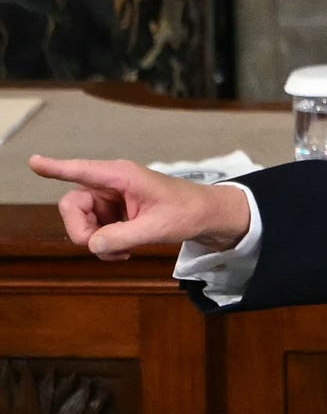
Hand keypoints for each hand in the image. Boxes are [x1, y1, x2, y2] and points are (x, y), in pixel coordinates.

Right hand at [28, 155, 250, 259]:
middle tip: (102, 248)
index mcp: (121, 176)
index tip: (33, 161)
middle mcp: (111, 183)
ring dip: (96, 241)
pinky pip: (94, 229)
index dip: (55, 168)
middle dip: (81, 231)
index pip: (81, 170)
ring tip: (123, 252)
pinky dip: (104, 243)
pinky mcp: (114, 212)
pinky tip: (123, 251)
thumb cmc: (187, 212)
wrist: (206, 216)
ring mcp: (111, 198)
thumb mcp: (157, 228)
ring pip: (81, 221)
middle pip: (72, 206)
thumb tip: (91, 244)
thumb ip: (123, 236)